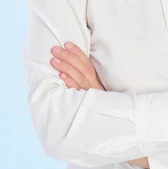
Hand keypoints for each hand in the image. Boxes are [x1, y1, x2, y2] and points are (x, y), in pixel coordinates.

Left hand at [50, 43, 146, 167]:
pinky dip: (71, 85)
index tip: (67, 43)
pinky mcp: (87, 106)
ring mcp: (91, 96)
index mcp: (97, 80)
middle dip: (68, 57)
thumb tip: (72, 65)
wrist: (112, 125)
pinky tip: (62, 78)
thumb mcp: (96, 90)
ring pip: (79, 79)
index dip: (77, 52)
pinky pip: (79, 94)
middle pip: (82, 68)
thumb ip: (87, 79)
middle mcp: (95, 86)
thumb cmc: (101, 105)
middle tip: (55, 49)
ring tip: (54, 61)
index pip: (87, 63)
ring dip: (66, 68)